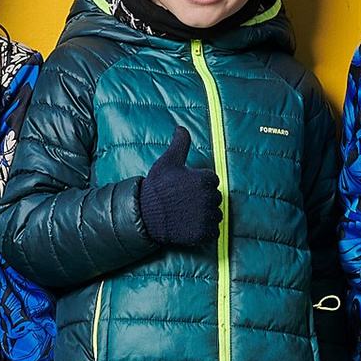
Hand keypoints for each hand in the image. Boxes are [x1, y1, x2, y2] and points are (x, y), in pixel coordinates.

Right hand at [136, 121, 220, 248]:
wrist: (145, 214)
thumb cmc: (157, 187)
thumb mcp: (168, 161)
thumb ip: (180, 143)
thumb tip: (181, 128)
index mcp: (205, 179)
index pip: (212, 181)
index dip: (199, 184)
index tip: (186, 188)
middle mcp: (210, 197)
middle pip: (214, 198)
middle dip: (203, 199)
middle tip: (185, 202)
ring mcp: (207, 216)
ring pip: (215, 215)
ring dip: (205, 215)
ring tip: (187, 214)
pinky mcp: (204, 233)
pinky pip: (213, 232)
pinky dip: (205, 231)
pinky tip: (191, 226)